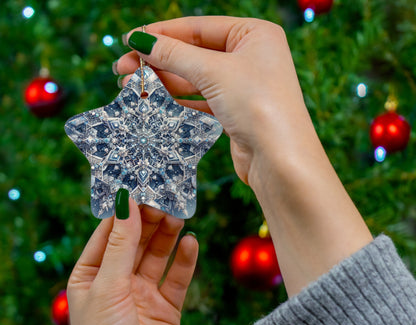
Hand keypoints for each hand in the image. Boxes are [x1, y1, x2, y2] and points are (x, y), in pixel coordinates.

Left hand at [67, 200, 197, 324]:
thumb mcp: (108, 287)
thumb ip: (120, 244)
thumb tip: (125, 202)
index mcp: (92, 276)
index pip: (109, 233)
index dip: (124, 211)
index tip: (140, 187)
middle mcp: (117, 281)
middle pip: (136, 241)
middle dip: (149, 220)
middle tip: (165, 200)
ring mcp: (143, 294)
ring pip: (158, 255)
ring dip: (168, 235)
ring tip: (179, 215)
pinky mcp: (166, 307)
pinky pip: (177, 277)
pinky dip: (185, 260)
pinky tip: (191, 243)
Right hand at [116, 16, 371, 295]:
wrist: (280, 160)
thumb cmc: (258, 105)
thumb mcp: (214, 72)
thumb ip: (175, 54)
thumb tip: (140, 40)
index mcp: (253, 34)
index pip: (198, 27)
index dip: (161, 34)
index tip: (129, 41)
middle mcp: (250, 57)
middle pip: (194, 53)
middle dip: (157, 61)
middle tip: (123, 69)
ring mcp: (243, 86)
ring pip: (195, 78)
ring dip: (164, 82)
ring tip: (131, 86)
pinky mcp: (235, 111)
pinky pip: (201, 99)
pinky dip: (178, 100)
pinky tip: (154, 101)